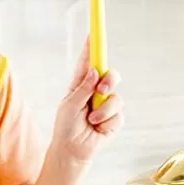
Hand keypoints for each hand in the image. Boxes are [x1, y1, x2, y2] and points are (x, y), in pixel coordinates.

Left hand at [51, 38, 122, 162]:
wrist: (72, 151)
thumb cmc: (65, 127)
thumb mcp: (69, 106)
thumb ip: (82, 89)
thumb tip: (94, 72)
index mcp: (81, 84)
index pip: (88, 62)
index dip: (92, 47)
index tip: (94, 32)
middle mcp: (96, 91)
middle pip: (111, 75)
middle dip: (110, 80)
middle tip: (102, 88)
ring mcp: (107, 105)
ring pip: (116, 97)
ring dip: (103, 110)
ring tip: (91, 120)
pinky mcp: (115, 119)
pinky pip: (118, 115)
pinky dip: (106, 123)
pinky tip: (97, 129)